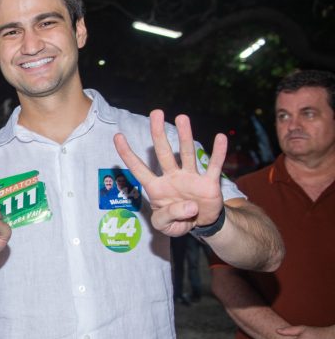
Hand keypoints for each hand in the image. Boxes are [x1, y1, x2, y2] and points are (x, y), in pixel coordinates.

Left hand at [114, 110, 226, 236]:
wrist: (199, 225)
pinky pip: (214, 166)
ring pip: (187, 154)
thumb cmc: (176, 221)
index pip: (138, 168)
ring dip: (185, 136)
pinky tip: (220, 138)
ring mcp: (190, 178)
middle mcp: (172, 177)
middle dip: (158, 133)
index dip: (127, 154)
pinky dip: (218, 153)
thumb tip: (189, 206)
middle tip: (155, 113)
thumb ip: (169, 216)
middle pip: (163, 153)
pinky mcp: (209, 184)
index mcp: (156, 187)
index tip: (117, 136)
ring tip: (182, 118)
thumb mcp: (164, 225)